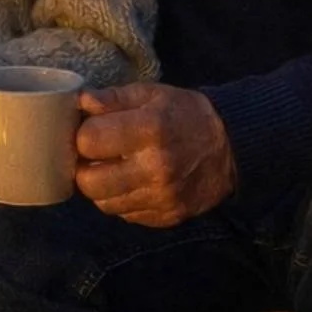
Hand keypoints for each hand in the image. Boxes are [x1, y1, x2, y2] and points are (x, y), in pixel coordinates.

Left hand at [73, 83, 237, 226]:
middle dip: (84, 167)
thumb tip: (81, 102)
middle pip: (88, 182)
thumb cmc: (184, 114)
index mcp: (150, 129)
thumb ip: (113, 98)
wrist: (230, 148)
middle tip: (95, 156)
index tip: (92, 131)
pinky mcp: (167, 217)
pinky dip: (122, 200)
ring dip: (101, 187)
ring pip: (103, 203)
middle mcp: (155, 168)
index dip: (83, 135)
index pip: (88, 141)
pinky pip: (125, 215)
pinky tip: (132, 182)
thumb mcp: (151, 94)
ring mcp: (162, 197)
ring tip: (113, 169)